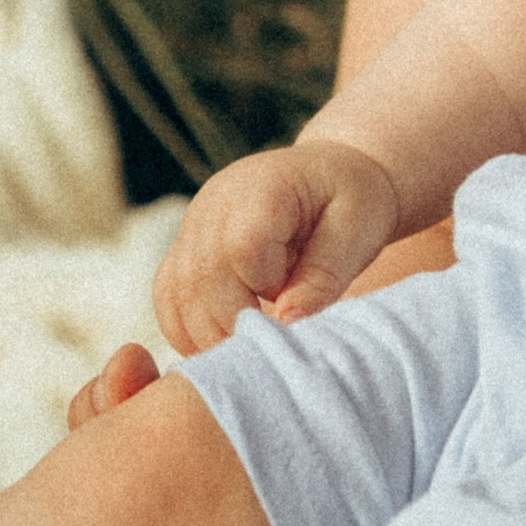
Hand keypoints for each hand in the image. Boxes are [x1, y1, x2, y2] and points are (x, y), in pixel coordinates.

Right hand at [152, 138, 402, 353]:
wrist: (332, 174)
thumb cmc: (354, 201)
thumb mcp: (358, 233)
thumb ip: (324, 275)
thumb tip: (286, 320)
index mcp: (263, 187)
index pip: (242, 248)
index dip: (264, 289)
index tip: (292, 309)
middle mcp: (216, 201)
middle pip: (201, 276)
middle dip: (233, 326)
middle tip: (271, 350)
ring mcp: (194, 223)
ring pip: (175, 292)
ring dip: (208, 334)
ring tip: (250, 350)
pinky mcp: (185, 245)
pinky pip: (167, 295)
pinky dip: (187, 329)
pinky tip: (224, 341)